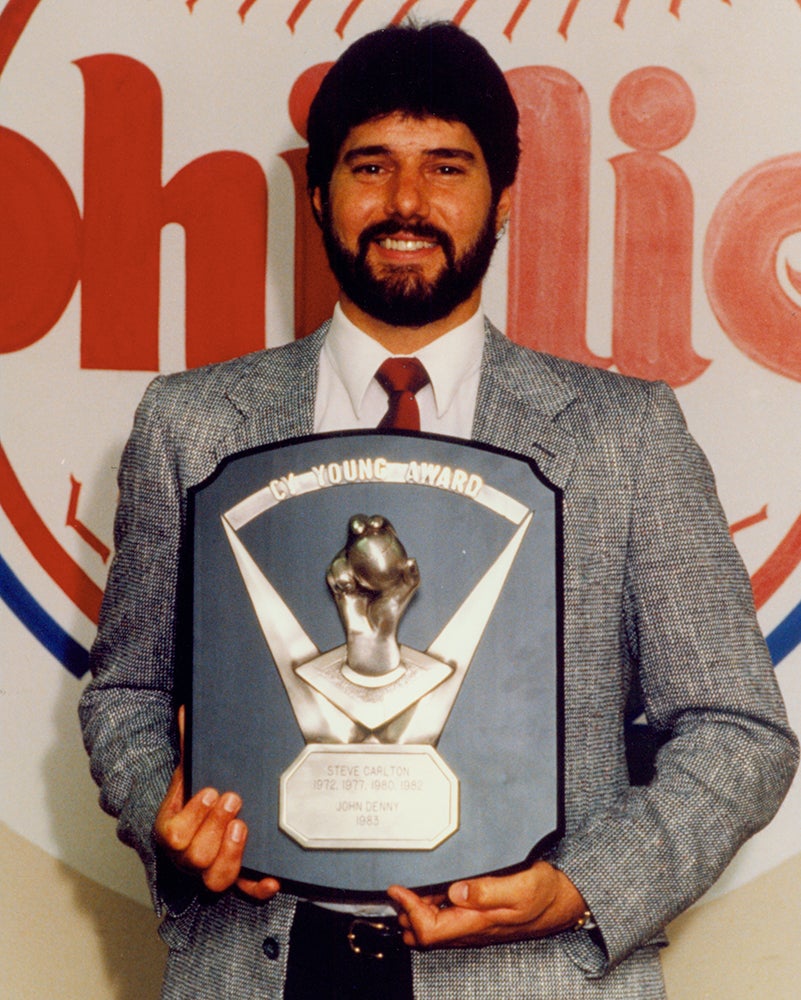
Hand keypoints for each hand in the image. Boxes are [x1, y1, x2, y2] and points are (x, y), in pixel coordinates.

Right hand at [153, 707, 279, 900]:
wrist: (203, 816)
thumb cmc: (198, 790)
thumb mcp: (192, 769)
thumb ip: (188, 743)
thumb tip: (187, 710)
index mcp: (171, 830)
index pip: (172, 833)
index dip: (193, 815)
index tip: (211, 790)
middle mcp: (187, 856)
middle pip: (194, 857)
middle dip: (214, 827)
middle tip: (233, 799)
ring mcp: (210, 870)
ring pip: (215, 880)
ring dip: (232, 855)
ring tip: (243, 827)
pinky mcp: (235, 878)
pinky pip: (243, 892)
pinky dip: (257, 888)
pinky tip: (272, 879)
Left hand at [387, 861, 586, 948]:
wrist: (568, 900)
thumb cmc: (547, 894)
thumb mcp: (521, 887)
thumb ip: (488, 890)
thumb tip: (456, 890)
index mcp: (478, 923)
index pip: (430, 931)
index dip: (409, 911)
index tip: (397, 889)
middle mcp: (473, 929)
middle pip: (427, 935)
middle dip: (407, 916)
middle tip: (395, 892)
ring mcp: (476, 926)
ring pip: (436, 930)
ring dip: (417, 914)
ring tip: (405, 892)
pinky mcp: (481, 919)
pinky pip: (448, 921)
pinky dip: (431, 910)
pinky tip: (429, 894)